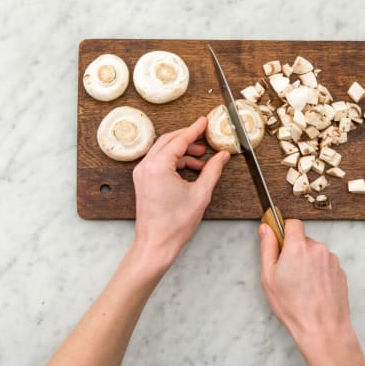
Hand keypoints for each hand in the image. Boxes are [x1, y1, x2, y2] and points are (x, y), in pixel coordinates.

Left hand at [132, 116, 229, 267]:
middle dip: (188, 138)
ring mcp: (142, 174)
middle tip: (205, 136)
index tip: (204, 121)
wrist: (156, 244)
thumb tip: (222, 156)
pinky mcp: (143, 181)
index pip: (179, 140)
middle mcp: (146, 166)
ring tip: (202, 158)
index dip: (194, 130)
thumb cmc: (174, 224)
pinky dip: (175, 161)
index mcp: (158, 166)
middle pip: (168, 141)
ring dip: (182, 151)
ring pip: (163, 151)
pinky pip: (159, 162)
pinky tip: (191, 168)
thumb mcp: (200, 194)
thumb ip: (212, 170)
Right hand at [259, 219, 364, 365]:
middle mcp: (318, 249)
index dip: (285, 231)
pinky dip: (319, 273)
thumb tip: (266, 229)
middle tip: (288, 274)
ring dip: (308, 263)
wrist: (323, 328)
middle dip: (295, 251)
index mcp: (298, 247)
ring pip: (315, 253)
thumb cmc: (294, 307)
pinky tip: (313, 290)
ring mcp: (331, 260)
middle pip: (304, 240)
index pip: (293, 223)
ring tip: (302, 286)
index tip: (280, 243)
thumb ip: (267, 248)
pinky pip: (325, 264)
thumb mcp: (269, 278)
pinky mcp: (340, 271)